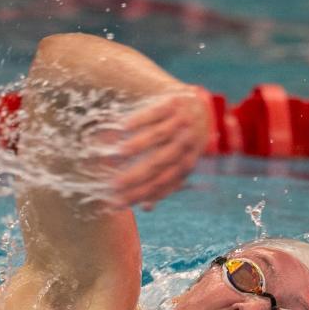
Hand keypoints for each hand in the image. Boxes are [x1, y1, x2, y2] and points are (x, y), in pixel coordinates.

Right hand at [108, 93, 205, 209]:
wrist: (197, 102)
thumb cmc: (179, 138)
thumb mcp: (177, 161)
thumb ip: (163, 182)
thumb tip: (147, 208)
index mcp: (188, 162)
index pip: (163, 183)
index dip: (141, 194)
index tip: (117, 202)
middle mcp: (188, 143)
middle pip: (159, 163)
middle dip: (135, 176)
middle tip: (112, 184)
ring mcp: (183, 120)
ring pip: (158, 136)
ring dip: (137, 146)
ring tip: (116, 154)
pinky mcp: (175, 101)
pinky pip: (156, 113)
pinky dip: (139, 120)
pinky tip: (123, 126)